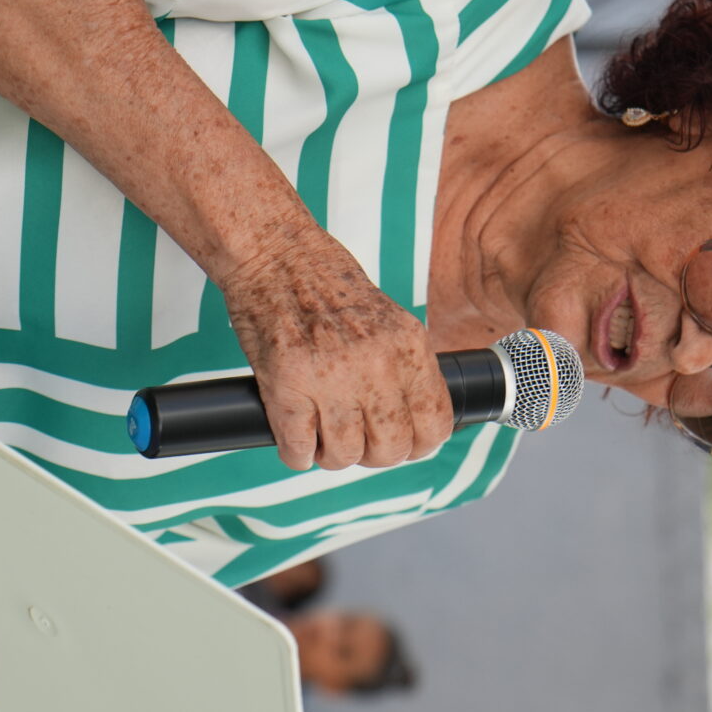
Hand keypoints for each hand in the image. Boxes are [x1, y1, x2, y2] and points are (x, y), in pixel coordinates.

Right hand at [220, 237, 453, 471]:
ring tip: (323, 435)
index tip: (403, 442)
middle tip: (358, 440)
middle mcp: (374, 364)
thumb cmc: (327, 287)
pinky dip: (297, 453)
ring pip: (344, 456)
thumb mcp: (389, 321)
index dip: (419, 445)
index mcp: (407, 346)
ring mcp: (328, 378)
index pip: (434, 424)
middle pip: (391, 449)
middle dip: (373, 455)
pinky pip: (299, 451)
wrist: (276, 255)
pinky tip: (297, 435)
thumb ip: (405, 368)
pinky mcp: (285, 387)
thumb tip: (413, 422)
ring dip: (332, 456)